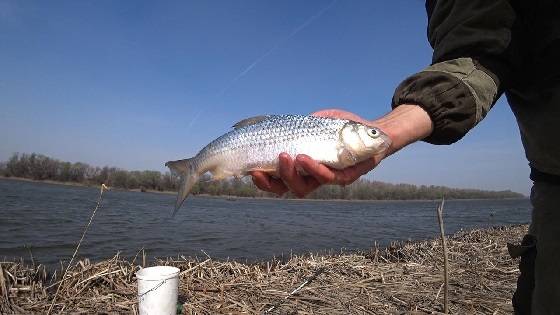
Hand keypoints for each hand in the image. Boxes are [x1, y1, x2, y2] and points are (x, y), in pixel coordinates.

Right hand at [250, 109, 384, 197]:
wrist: (373, 131)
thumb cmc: (341, 127)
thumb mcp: (315, 122)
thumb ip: (297, 125)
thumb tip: (270, 122)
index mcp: (301, 169)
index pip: (277, 182)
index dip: (263, 180)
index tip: (249, 170)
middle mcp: (312, 178)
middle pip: (286, 188)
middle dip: (271, 181)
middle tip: (260, 167)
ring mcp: (328, 179)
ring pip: (304, 188)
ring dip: (291, 175)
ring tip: (285, 157)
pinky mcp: (346, 176)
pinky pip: (328, 178)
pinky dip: (315, 169)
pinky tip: (305, 158)